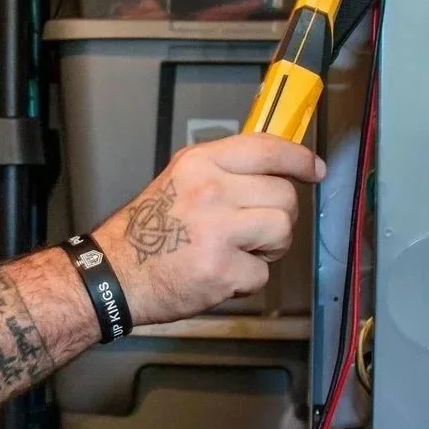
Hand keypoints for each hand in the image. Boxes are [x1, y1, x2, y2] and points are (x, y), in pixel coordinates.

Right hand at [94, 133, 322, 325]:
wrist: (114, 274)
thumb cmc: (148, 231)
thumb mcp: (180, 181)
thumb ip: (223, 172)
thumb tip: (274, 168)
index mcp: (199, 163)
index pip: (266, 148)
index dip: (298, 158)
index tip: (314, 169)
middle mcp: (209, 190)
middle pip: (284, 195)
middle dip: (277, 216)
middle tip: (253, 229)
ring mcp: (217, 230)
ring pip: (282, 230)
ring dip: (268, 248)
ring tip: (238, 251)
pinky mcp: (222, 268)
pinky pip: (263, 273)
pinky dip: (246, 280)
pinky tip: (219, 274)